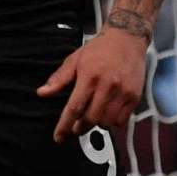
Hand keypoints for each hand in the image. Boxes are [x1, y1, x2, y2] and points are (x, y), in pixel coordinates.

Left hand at [37, 26, 148, 140]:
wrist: (127, 38)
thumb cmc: (98, 49)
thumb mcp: (75, 60)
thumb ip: (59, 79)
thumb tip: (42, 93)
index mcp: (89, 77)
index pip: (74, 108)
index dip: (65, 126)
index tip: (59, 137)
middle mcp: (107, 86)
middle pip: (90, 119)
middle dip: (80, 128)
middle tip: (76, 128)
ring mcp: (123, 92)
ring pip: (106, 122)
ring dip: (97, 125)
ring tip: (93, 116)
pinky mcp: (135, 96)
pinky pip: (122, 120)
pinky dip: (113, 122)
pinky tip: (108, 113)